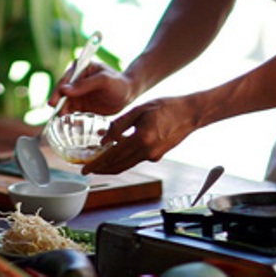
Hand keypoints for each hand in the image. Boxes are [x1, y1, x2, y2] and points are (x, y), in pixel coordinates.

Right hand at [49, 61, 133, 115]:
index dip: (58, 90)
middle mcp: (75, 80)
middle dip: (58, 102)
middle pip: (62, 92)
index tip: (53, 102)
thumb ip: (85, 84)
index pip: (65, 79)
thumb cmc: (117, 83)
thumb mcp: (103, 81)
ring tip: (60, 120)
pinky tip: (66, 123)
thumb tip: (64, 90)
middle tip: (54, 112)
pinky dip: (68, 117)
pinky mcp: (80, 105)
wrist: (128, 94)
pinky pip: (71, 111)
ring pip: (65, 102)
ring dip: (62, 110)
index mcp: (80, 68)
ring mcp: (77, 93)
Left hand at [80, 96, 196, 174]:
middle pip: (119, 166)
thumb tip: (104, 140)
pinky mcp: (157, 156)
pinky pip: (136, 158)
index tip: (85, 170)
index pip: (113, 157)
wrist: (191, 113)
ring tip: (98, 159)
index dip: (97, 165)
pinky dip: (124, 156)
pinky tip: (117, 147)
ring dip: (112, 164)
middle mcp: (147, 152)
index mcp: (141, 139)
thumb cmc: (166, 107)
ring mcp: (153, 156)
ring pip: (127, 164)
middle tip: (87, 169)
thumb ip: (119, 125)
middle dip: (101, 169)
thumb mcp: (138, 109)